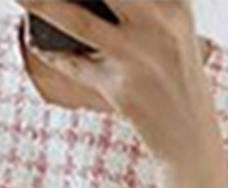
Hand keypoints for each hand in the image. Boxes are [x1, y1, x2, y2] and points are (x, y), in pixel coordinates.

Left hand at [13, 0, 213, 161]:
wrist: (190, 135)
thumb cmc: (176, 75)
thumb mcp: (175, 26)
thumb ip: (145, 5)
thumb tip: (87, 2)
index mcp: (174, 2)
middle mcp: (158, 23)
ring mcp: (137, 57)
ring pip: (79, 21)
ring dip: (42, 5)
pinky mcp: (119, 89)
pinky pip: (75, 66)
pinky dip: (52, 53)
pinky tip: (38, 43)